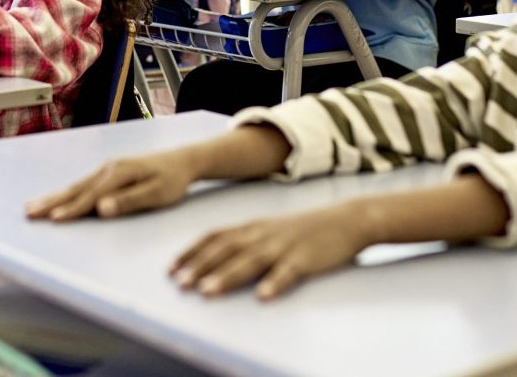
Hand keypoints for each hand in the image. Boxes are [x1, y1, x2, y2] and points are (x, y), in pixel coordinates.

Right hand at [25, 149, 197, 220]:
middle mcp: (109, 168)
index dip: (72, 210)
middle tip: (28, 212)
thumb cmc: (172, 180)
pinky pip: (83, 183)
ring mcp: (107, 168)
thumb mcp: (157, 194)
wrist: (183, 160)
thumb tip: (101, 210)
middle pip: (76, 189)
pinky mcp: (109, 171)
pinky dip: (66, 192)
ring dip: (53, 196)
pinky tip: (56, 198)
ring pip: (76, 185)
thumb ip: (129, 201)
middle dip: (51, 202)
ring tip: (32, 206)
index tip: (53, 220)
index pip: (91, 197)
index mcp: (119, 173)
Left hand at [171, 204, 369, 299]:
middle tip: (180, 283)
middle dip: (200, 266)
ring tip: (207, 291)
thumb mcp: (268, 229)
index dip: (192, 252)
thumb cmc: (303, 228)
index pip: (215, 237)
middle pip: (226, 249)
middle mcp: (263, 234)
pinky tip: (263, 296)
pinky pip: (288, 271)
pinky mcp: (305, 258)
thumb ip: (243, 240)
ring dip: (227, 276)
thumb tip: (212, 255)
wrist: (345, 219)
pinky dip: (274, 283)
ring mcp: (284, 245)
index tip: (171, 268)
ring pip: (251, 260)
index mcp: (252, 227)